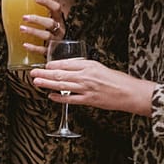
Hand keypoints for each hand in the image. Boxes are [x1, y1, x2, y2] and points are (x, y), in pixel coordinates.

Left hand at [21, 0, 66, 54]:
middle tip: (24, 17)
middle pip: (50, 23)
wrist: (64, 52)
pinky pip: (42, 50)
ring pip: (46, 36)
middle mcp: (59, 30)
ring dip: (33, 31)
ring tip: (22, 28)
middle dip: (37, 19)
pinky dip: (33, 48)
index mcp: (60, 20)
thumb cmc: (54, 33)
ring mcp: (56, 41)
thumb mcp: (52, 21)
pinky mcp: (51, 52)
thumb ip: (44, 13)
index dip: (47, 2)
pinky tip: (25, 45)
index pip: (56, 8)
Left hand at [28, 58, 154, 115]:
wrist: (130, 92)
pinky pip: (71, 99)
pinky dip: (59, 98)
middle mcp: (86, 76)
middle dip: (45, 74)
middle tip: (33, 73)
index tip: (44, 66)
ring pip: (63, 86)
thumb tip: (72, 70)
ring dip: (48, 84)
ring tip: (37, 82)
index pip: (67, 63)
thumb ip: (86, 69)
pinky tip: (51, 97)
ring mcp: (87, 88)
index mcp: (90, 65)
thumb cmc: (118, 80)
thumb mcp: (101, 68)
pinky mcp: (89, 100)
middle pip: (61, 74)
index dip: (53, 65)